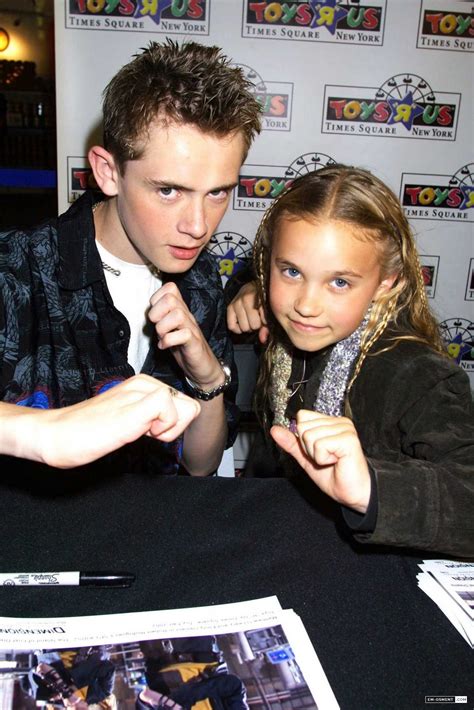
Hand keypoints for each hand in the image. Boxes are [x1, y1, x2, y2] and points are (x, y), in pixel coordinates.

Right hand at [31, 375, 199, 467]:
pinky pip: (170, 408)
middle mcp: (143, 383)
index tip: (147, 431)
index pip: (183, 404)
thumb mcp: (127, 420)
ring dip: (170, 429)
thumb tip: (167, 424)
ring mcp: (139, 392)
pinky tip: (139, 433)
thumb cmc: (85, 432)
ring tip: (139, 433)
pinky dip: (163, 430)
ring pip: (186, 407)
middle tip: (146, 433)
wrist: (56, 434)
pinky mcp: (135, 405)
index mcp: (141, 385)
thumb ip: (147, 417)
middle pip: (189, 406)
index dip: (172, 426)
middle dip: (175, 427)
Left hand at [148, 282, 224, 387]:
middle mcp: (187, 316)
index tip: (156, 315)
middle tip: (157, 326)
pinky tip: (165, 346)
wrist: (203, 366)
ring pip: (177, 315)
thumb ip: (160, 318)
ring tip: (162, 337)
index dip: (156, 298)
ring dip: (163, 327)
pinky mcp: (195, 343)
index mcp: (180, 309)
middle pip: (171, 298)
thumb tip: (147, 313)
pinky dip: (169, 341)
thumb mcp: (168, 329)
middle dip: (157, 313)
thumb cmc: (184, 347)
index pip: (170, 288)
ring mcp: (192, 328)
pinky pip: (183, 335)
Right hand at [226, 281, 268, 343]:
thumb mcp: (268, 309)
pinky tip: (242, 324)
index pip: (264, 320)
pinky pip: (231, 326)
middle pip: (253, 325)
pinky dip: (237, 329)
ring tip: (250, 320)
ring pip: (243, 327)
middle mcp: (247, 299)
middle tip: (257, 319)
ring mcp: (237, 303)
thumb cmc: (263, 298)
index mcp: (260, 297)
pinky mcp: (230, 307)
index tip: (265, 318)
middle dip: (257, 325)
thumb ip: (267, 325)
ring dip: (248, 327)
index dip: (265, 323)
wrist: (253, 285)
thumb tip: (263, 339)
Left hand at [270, 410, 370, 512]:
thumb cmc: (335, 476)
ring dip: (316, 454)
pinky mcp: (348, 438)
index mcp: (329, 422)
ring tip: (331, 460)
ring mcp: (344, 428)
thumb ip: (291, 443)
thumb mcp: (306, 458)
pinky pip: (319, 445)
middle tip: (325, 458)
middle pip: (303, 426)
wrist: (352, 493)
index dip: (303, 437)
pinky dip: (323, 458)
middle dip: (308, 447)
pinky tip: (336, 461)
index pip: (302, 416)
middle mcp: (338, 422)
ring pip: (309, 436)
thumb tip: (275, 430)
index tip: (316, 451)